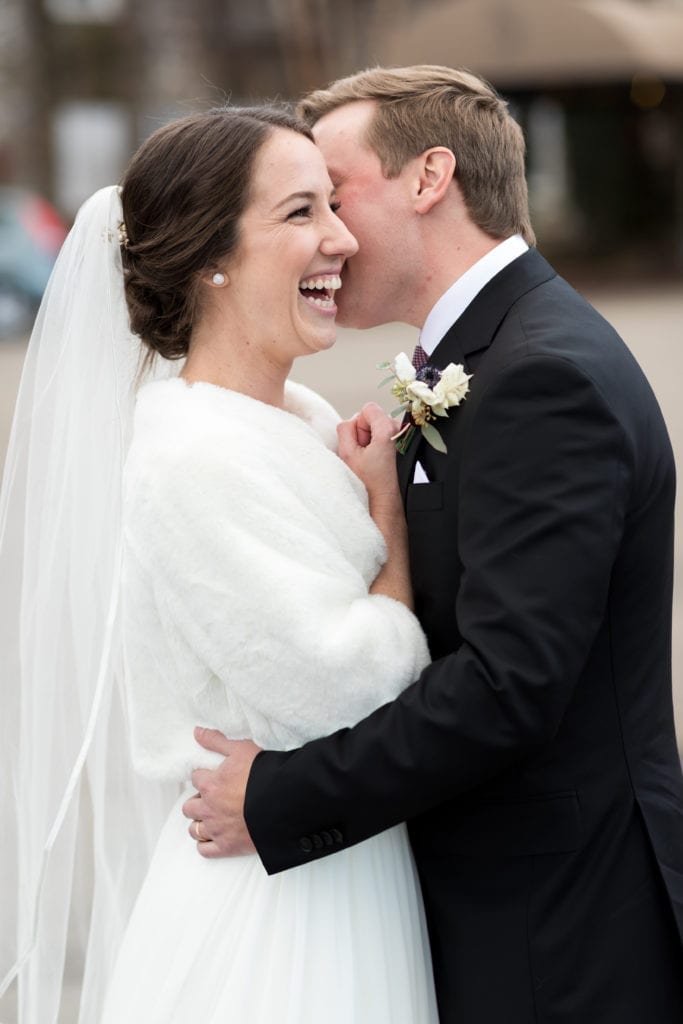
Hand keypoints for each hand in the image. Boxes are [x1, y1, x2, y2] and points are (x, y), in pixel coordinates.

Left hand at [182, 727, 260, 857]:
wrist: (284, 800)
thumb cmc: (263, 774)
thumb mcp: (240, 748)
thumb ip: (216, 741)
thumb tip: (196, 732)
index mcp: (210, 784)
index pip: (195, 779)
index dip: (205, 777)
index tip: (214, 778)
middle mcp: (209, 808)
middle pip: (189, 807)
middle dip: (198, 802)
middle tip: (214, 798)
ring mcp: (217, 829)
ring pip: (194, 829)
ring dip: (200, 823)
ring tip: (214, 817)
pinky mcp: (227, 847)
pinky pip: (204, 850)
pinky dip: (206, 844)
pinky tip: (215, 836)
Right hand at [337, 402, 399, 507]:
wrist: (385, 502)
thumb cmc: (368, 483)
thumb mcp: (347, 453)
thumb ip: (345, 429)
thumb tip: (351, 420)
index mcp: (388, 429)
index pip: (368, 408)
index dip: (359, 424)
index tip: (361, 444)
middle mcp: (400, 430)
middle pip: (374, 418)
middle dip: (365, 433)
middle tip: (365, 455)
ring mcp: (404, 438)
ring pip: (379, 427)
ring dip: (371, 440)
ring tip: (372, 460)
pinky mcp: (404, 445)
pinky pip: (385, 436)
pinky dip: (379, 446)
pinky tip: (378, 461)